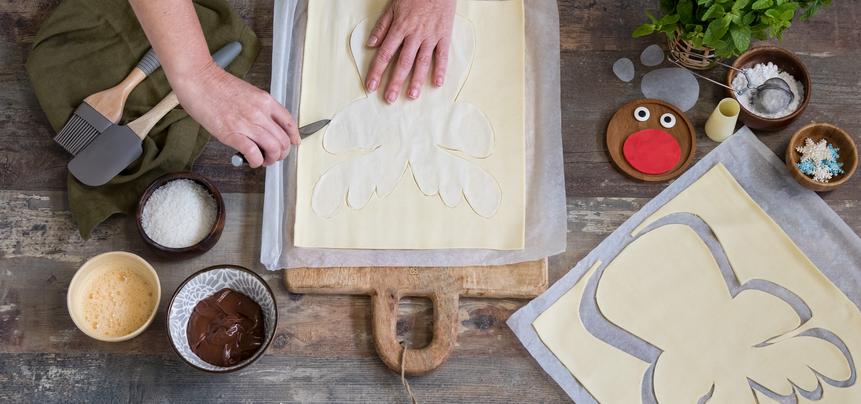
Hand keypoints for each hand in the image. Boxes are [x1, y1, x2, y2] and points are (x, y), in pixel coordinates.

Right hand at [172, 62, 299, 167]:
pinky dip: (256, 162)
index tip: (293, 143)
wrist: (198, 80)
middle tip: (274, 156)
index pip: (289, 122)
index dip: (294, 137)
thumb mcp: (247, 93)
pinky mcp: (233, 134)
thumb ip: (259, 108)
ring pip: (274, 149)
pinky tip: (250, 160)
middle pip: (284, 140)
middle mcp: (260, 112)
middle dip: (282, 153)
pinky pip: (254, 154)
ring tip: (263, 160)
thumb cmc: (216, 85)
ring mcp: (248, 124)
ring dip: (271, 159)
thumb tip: (264, 125)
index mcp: (265, 101)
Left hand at [365, 0, 455, 102]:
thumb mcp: (392, 6)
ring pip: (421, 61)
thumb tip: (370, 44)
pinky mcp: (444, 35)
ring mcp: (430, 36)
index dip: (376, 71)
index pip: (384, 54)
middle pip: (402, 62)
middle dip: (395, 82)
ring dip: (416, 80)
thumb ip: (382, 26)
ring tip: (411, 96)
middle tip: (389, 99)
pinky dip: (440, 69)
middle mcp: (414, 35)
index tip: (371, 86)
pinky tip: (437, 83)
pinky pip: (442, 55)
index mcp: (399, 28)